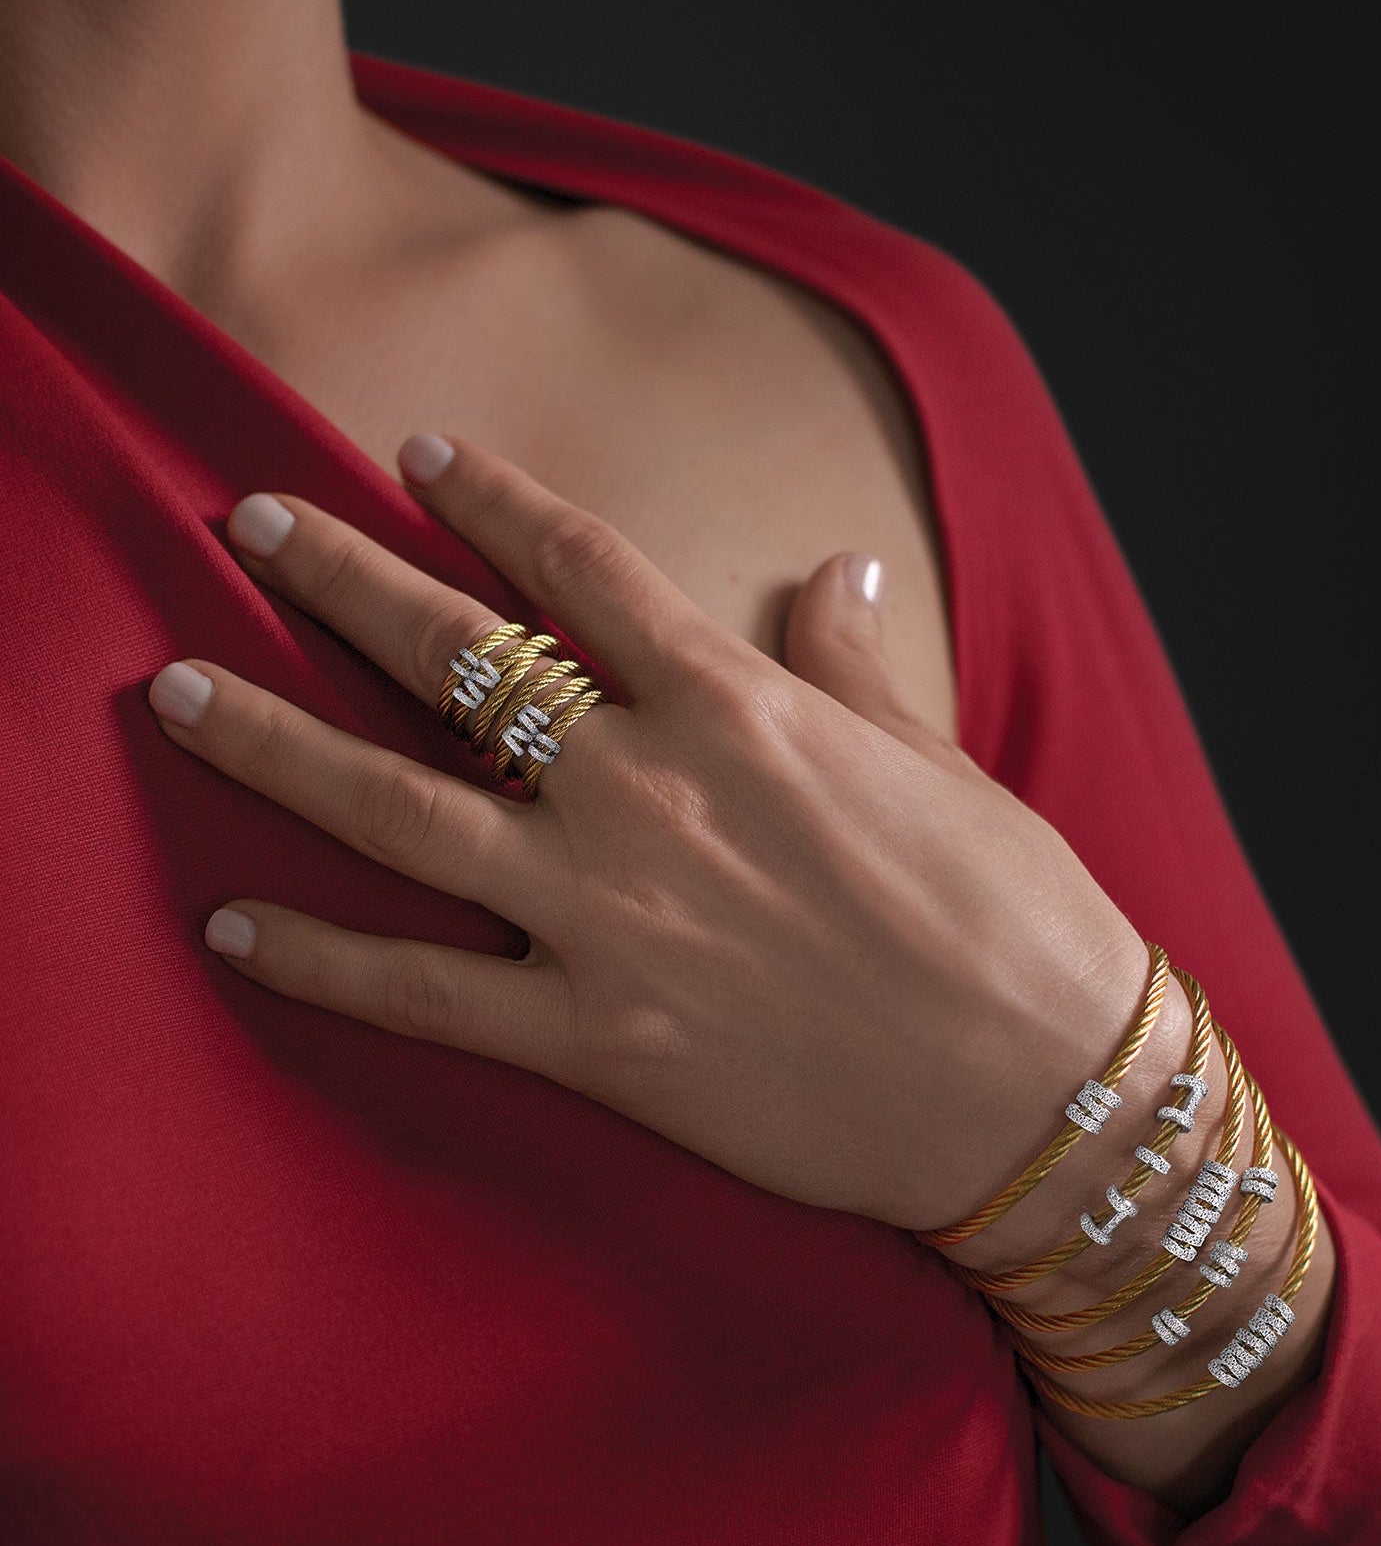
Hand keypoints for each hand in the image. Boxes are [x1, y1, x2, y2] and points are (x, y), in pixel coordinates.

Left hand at [148, 436, 1147, 1232]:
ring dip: (275, 742)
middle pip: (458, 660)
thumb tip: (836, 570)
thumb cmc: (1013, 920)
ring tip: (174, 690)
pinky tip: (232, 924)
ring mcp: (611, 916)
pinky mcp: (600, 1039)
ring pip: (400, 810)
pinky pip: (424, 995)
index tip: (416, 453)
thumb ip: (853, 665)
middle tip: (246, 518)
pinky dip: (321, 960)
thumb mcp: (938, 765)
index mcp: (741, 707)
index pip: (582, 567)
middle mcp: (652, 792)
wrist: (1041, 1093)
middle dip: (339, 578)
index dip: (490, 497)